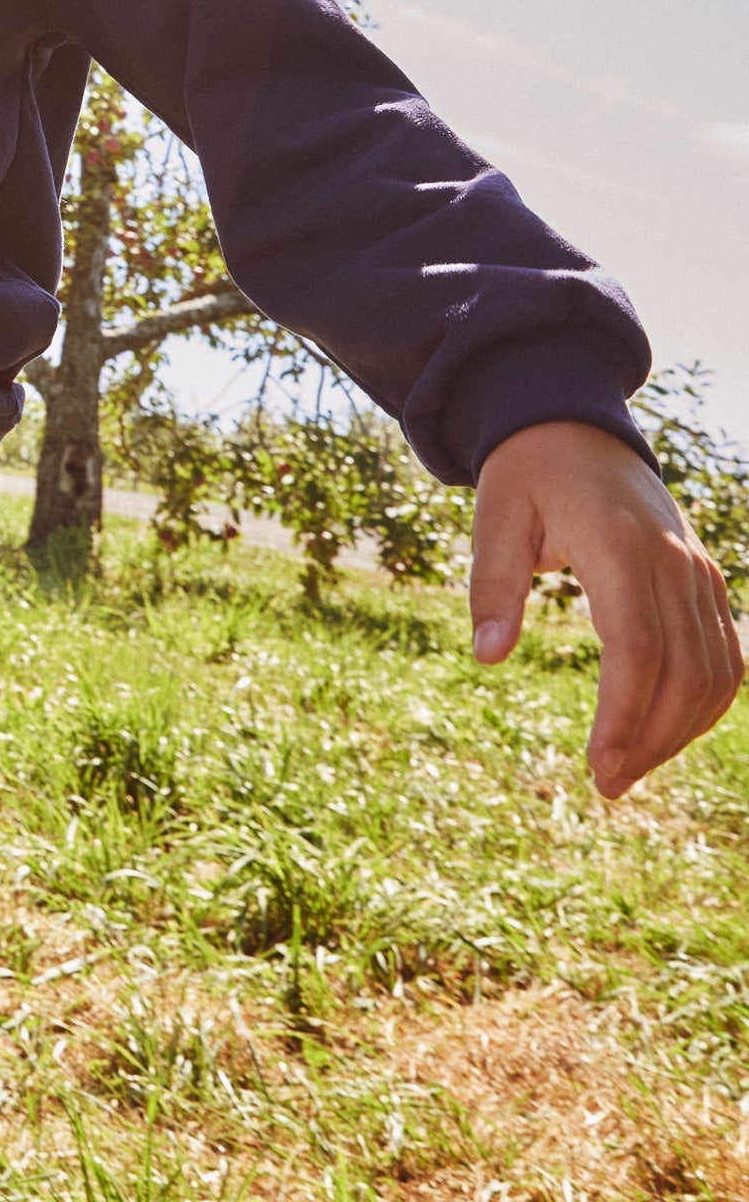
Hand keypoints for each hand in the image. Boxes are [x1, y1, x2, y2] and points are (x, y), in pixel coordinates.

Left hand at [470, 419, 741, 797]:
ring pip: (717, 670)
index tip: (599, 767)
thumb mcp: (493, 516)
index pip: (639, 647)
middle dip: (651, 739)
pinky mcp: (705, 578)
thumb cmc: (526, 472)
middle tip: (606, 786)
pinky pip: (724, 653)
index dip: (625, 714)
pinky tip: (664, 732)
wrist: (575, 425)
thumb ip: (492, 584)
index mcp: (620, 544)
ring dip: (680, 730)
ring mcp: (698, 570)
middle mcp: (674, 561)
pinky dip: (704, 701)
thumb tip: (486, 656)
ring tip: (629, 770)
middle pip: (685, 671)